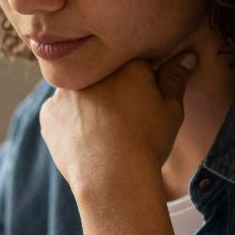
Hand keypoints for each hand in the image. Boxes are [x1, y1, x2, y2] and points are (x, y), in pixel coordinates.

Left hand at [39, 51, 196, 199]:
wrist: (111, 178)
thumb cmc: (147, 143)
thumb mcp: (171, 110)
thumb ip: (174, 79)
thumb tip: (186, 56)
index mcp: (126, 64)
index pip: (135, 63)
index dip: (141, 83)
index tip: (141, 101)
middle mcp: (90, 71)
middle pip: (103, 75)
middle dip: (112, 90)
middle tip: (121, 118)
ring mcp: (64, 92)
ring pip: (80, 92)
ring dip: (88, 103)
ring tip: (102, 131)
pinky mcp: (48, 114)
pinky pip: (60, 111)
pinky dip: (69, 121)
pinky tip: (84, 138)